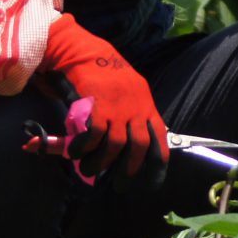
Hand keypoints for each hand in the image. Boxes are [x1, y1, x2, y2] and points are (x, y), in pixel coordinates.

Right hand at [40, 14, 167, 179]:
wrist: (84, 52)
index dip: (157, 166)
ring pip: (114, 147)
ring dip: (101, 164)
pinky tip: (76, 152)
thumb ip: (129, 119)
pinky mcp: (97, 107)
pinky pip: (93, 137)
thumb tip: (122, 151)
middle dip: (128, 171)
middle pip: (139, 148)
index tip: (150, 184)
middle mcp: (136, 109)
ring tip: (90, 170)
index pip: (160, 141)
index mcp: (147, 106)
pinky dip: (84, 149)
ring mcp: (118, 108)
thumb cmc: (105, 76)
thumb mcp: (127, 94)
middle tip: (118, 184)